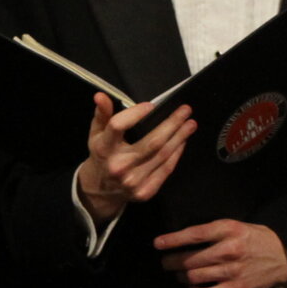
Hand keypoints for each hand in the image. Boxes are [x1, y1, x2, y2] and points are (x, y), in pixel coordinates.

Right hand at [76, 94, 193, 222]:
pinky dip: (176, 153)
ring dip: (180, 137)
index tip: (151, 105)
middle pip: (152, 142)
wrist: (102, 191)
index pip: (118, 126)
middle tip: (186, 111)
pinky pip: (166, 169)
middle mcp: (118, 166)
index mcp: (104, 149)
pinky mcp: (145, 191)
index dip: (135, 114)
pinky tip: (182, 141)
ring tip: (190, 124)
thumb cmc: (103, 156)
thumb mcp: (96, 134)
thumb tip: (101, 95)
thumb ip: (102, 114)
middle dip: (172, 124)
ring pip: (163, 155)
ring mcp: (133, 181)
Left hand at [154, 219, 286, 287]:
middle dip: (172, 262)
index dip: (172, 240)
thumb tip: (185, 239)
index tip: (158, 244)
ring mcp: (232, 271)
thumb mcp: (237, 226)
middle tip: (166, 263)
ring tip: (180, 275)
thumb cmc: (256, 240)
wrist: (284, 258)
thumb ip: (214, 231)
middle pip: (189, 259)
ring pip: (194, 277)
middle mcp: (228, 250)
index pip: (193, 235)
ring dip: (181, 276)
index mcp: (228, 230)